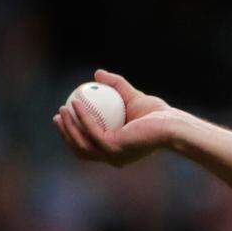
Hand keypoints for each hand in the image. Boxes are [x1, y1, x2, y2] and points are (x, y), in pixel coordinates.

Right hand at [53, 69, 175, 166]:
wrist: (172, 123)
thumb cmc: (157, 114)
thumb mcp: (131, 96)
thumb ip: (116, 85)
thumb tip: (97, 74)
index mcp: (116, 151)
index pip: (89, 146)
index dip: (72, 134)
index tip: (64, 115)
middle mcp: (113, 157)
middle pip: (80, 149)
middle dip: (65, 134)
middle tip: (59, 114)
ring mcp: (113, 155)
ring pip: (82, 143)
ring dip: (69, 126)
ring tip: (64, 108)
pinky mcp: (115, 149)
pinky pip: (92, 131)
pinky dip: (82, 118)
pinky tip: (76, 103)